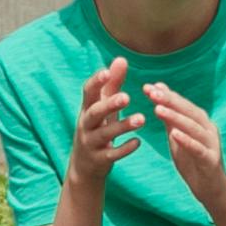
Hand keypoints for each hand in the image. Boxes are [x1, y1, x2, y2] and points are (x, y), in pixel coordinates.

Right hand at [59, 56, 144, 195]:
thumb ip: (112, 84)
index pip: (88, 93)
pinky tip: (138, 142)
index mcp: (87, 109)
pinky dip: (124, 148)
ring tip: (141, 119)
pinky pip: (112, 154)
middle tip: (127, 97)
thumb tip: (121, 58)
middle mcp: (86, 125)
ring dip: (122, 126)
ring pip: (104, 134)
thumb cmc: (96, 128)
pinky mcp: (99, 159)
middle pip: (94, 113)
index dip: (95, 82)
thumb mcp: (102, 107)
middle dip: (109, 105)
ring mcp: (91, 143)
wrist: (84, 166)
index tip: (106, 72)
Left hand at [143, 80, 225, 214]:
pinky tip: (174, 134)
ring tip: (158, 109)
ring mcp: (211, 144)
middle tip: (152, 92)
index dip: (166, 95)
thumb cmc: (194, 162)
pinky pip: (198, 149)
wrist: (213, 190)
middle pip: (188, 111)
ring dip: (176, 117)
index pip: (182, 104)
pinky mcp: (211, 160)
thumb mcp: (178, 138)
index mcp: (200, 122)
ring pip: (193, 127)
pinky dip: (186, 140)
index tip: (148, 87)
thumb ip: (170, 118)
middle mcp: (208, 129)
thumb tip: (159, 95)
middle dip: (170, 101)